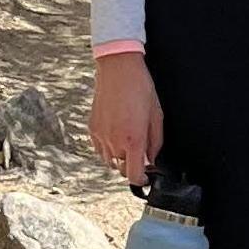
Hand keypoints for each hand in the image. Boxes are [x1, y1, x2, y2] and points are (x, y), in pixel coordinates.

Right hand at [89, 49, 163, 186]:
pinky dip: (108, 148)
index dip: (142, 179)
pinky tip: (116, 133)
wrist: (118, 69)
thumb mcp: (156, 115)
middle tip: (140, 151)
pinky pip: (100, 149)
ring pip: (110, 161)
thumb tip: (151, 159)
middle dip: (132, 165)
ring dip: (120, 157)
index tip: (146, 176)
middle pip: (122, 169)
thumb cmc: (140, 88)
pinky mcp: (92, 129)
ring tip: (127, 139)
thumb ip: (155, 142)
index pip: (134, 175)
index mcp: (133, 139)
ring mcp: (101, 136)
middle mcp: (114, 141)